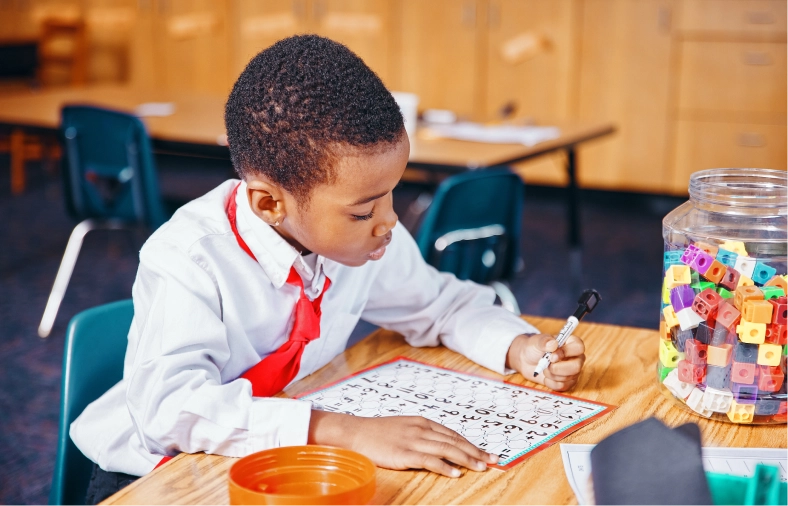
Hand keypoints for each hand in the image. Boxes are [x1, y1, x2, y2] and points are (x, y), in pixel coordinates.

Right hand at [308, 410, 497, 476]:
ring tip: (481, 467)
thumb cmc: (377, 432)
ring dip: (467, 459)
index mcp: (422, 422)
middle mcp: (421, 429)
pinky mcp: (405, 453)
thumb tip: (438, 445)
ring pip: (447, 449)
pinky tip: (456, 473)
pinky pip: (430, 460)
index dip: (471, 443)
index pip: (453, 434)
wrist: (356, 432)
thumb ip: (421, 434)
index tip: (485, 452)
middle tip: (492, 460)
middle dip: (475, 451)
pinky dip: (445, 466)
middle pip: (455, 441)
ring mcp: (413, 440)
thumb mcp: (403, 427)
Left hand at [505, 333, 584, 390]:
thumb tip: (553, 344)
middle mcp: (576, 357)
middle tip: (546, 365)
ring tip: (544, 368)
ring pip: (569, 378)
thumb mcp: (536, 341)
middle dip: (558, 368)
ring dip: (552, 375)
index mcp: (571, 343)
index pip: (578, 347)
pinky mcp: (568, 382)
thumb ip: (544, 341)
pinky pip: (563, 386)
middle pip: (576, 366)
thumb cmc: (534, 348)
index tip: (552, 356)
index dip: (566, 352)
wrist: (526, 360)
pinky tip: (546, 377)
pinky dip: (551, 383)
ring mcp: (573, 371)